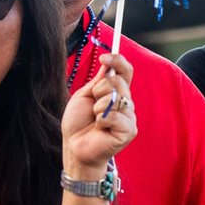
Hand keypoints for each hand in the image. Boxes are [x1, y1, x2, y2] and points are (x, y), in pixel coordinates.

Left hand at [62, 52, 135, 175]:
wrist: (75, 146)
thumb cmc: (78, 123)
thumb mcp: (84, 95)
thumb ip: (98, 81)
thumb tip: (108, 64)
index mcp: (117, 92)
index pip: (126, 71)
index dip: (118, 61)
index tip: (104, 58)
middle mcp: (126, 103)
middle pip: (119, 82)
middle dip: (99, 90)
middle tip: (93, 106)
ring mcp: (129, 117)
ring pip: (115, 98)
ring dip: (98, 107)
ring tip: (95, 119)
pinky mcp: (129, 131)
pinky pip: (115, 116)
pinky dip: (102, 121)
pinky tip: (100, 129)